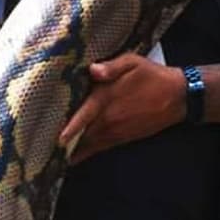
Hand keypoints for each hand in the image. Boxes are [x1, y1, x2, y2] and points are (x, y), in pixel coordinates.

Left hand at [58, 53, 185, 163]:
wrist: (177, 96)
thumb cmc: (152, 75)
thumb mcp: (132, 62)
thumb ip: (111, 66)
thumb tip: (93, 69)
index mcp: (108, 98)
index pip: (85, 114)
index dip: (71, 126)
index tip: (58, 138)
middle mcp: (109, 118)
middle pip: (82, 132)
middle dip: (64, 137)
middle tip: (42, 142)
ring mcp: (116, 130)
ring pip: (89, 142)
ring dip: (72, 147)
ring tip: (52, 153)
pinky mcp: (122, 138)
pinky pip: (100, 148)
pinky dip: (86, 153)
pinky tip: (73, 157)